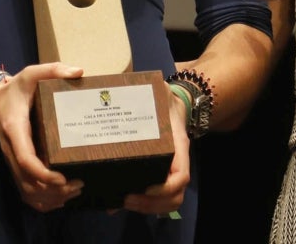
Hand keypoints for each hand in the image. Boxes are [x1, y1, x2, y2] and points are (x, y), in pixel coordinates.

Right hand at [0, 61, 84, 211]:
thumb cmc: (16, 88)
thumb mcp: (31, 73)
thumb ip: (52, 70)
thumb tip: (78, 72)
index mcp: (16, 130)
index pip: (25, 160)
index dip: (43, 174)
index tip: (63, 178)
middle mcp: (11, 151)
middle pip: (28, 183)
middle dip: (53, 190)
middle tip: (78, 184)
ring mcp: (12, 162)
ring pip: (26, 191)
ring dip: (49, 198)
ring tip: (74, 191)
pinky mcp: (15, 167)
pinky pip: (24, 191)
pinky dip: (41, 201)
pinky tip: (60, 199)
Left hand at [122, 83, 190, 215]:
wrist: (174, 104)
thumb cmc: (165, 99)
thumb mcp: (160, 92)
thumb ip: (147, 92)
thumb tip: (114, 88)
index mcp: (178, 146)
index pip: (181, 176)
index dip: (165, 187)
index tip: (145, 187)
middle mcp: (177, 162)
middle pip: (175, 197)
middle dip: (151, 204)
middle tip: (126, 199)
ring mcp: (170, 170)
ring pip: (168, 202)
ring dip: (147, 208)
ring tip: (123, 202)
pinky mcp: (158, 173)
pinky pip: (157, 198)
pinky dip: (142, 204)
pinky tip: (119, 201)